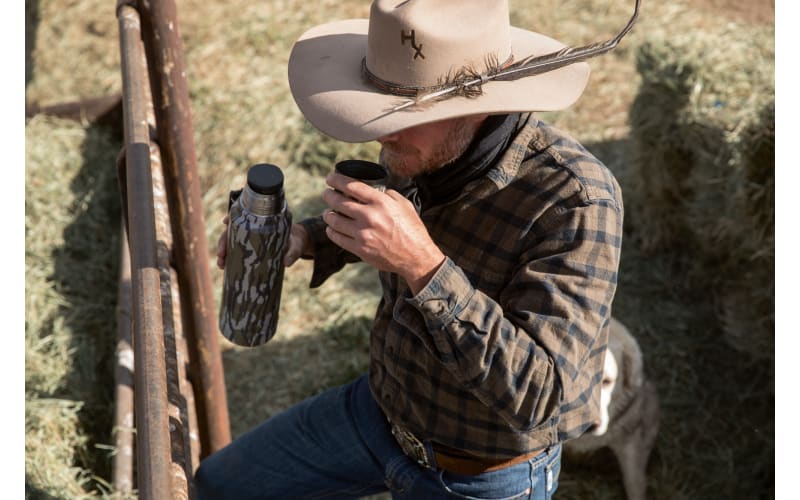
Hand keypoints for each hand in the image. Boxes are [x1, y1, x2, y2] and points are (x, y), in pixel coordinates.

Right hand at [216, 217, 309, 268]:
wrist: (297, 244)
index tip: (225, 222)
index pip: (243, 216)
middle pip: (232, 231)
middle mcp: (253, 228)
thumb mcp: (295, 246)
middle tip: (221, 255)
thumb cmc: (296, 241)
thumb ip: (292, 253)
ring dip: (223, 252)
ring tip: (221, 264)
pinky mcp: (250, 248)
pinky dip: (229, 258)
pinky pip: (236, 251)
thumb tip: (286, 263)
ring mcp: (250, 238)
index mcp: (262, 221)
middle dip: (223, 242)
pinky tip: (224, 266)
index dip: (232, 217)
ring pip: (231, 242)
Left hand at [322, 172, 444, 293]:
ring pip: (334, 220)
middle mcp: (369, 216)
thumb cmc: (412, 229)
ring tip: (328, 212)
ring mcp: (363, 234)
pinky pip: (337, 237)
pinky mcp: (359, 249)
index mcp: (380, 202)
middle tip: (326, 194)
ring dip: (328, 214)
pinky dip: (331, 231)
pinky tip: (332, 228)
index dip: (337, 180)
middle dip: (328, 195)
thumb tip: (373, 189)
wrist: (416, 257)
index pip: (351, 186)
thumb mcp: (404, 205)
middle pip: (338, 202)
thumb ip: (388, 194)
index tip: (330, 178)